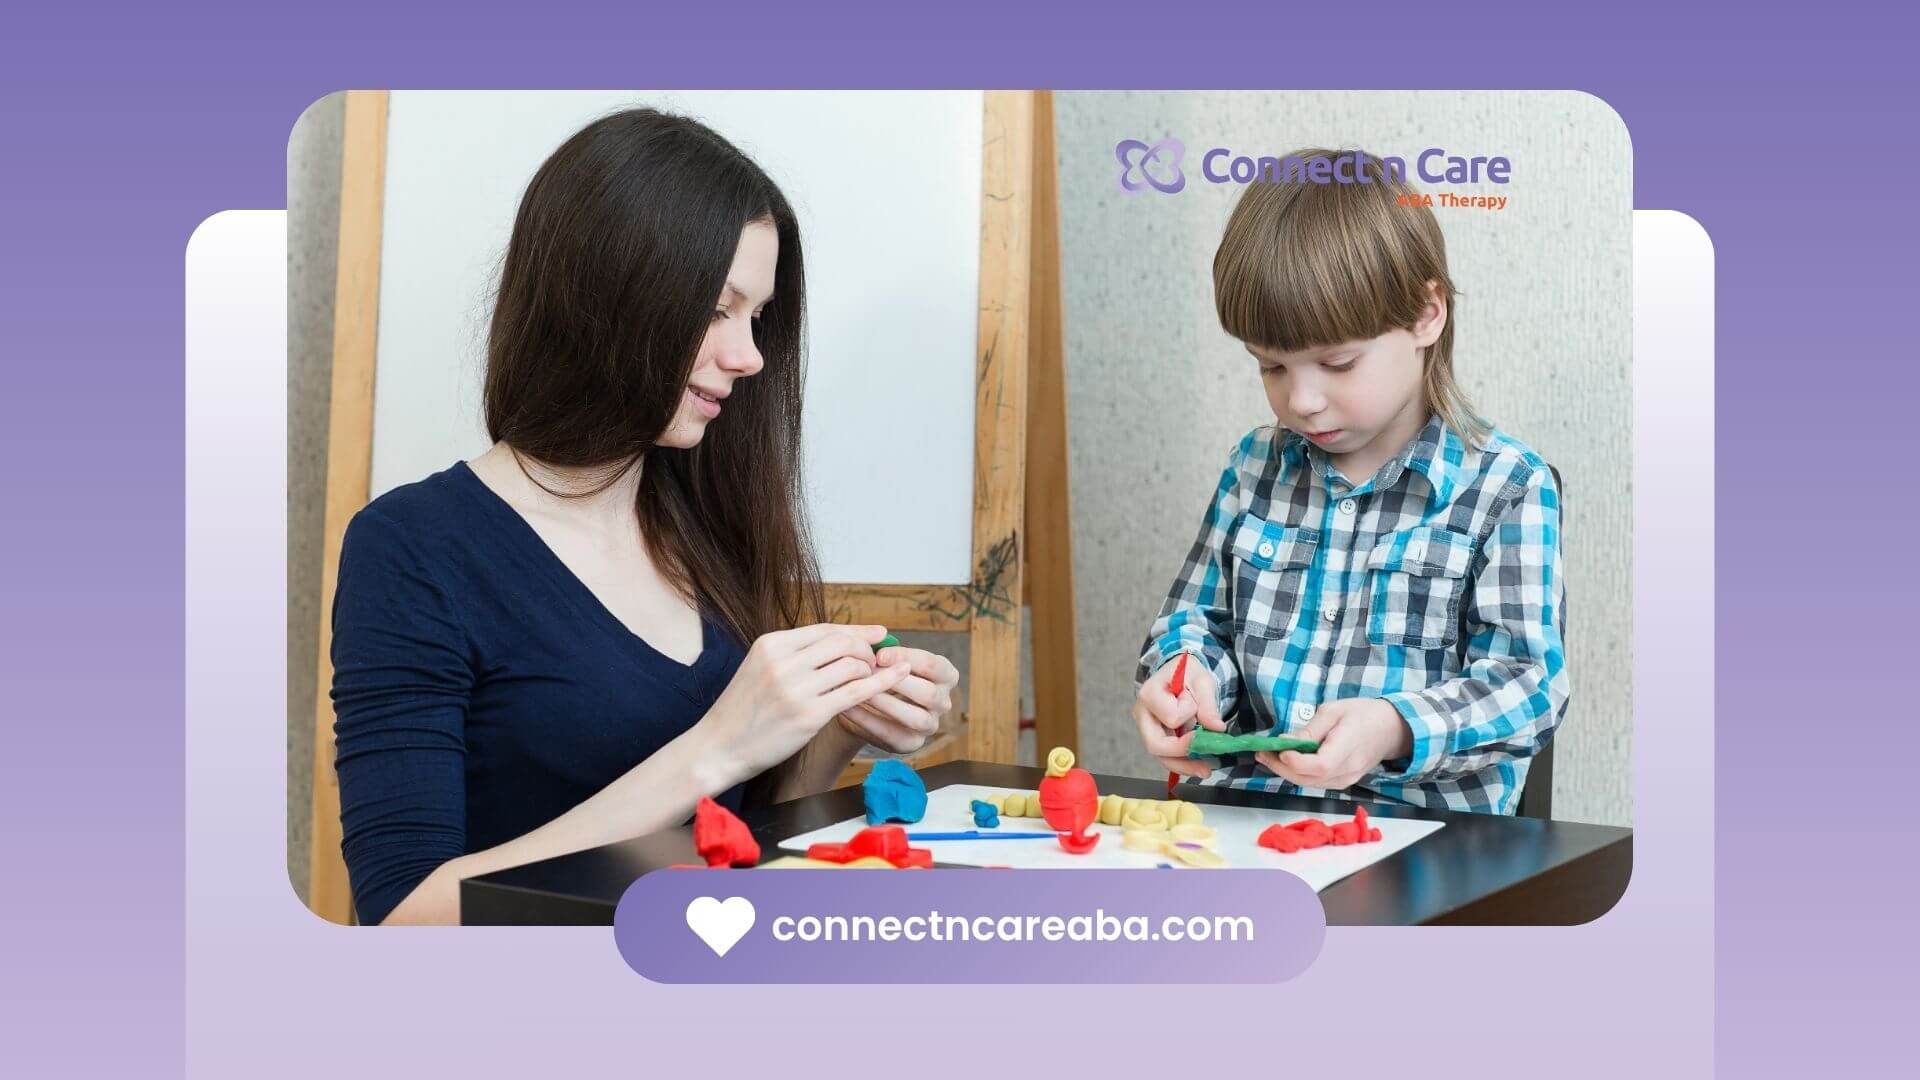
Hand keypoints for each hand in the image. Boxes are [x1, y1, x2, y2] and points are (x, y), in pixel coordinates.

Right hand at [701, 623, 911, 780]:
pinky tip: (895, 679)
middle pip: (842, 643)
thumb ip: (793, 654)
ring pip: (852, 665)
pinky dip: (879, 684)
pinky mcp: (809, 715)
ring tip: (871, 680)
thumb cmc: (743, 711)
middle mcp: (784, 661)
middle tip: (876, 661)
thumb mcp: (760, 668)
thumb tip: (839, 642)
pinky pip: (855, 693)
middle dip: (866, 650)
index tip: (878, 633)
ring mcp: (796, 688)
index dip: (856, 630)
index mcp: (771, 644)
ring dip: (869, 670)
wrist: (718, 747)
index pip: (824, 629)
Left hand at [835, 640, 958, 753]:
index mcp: (945, 675)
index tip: (878, 654)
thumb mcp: (885, 659)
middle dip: (897, 683)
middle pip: (929, 693)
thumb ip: (883, 651)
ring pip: (917, 718)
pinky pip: (894, 735)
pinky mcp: (912, 743)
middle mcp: (944, 701)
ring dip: (886, 704)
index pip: (932, 665)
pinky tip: (849, 709)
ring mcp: (931, 725)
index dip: (906, 658)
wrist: (866, 704)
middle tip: (868, 674)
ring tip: (860, 691)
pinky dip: (870, 721)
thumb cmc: (881, 674)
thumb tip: (874, 642)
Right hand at [1132, 654, 1224, 778]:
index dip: (1188, 714)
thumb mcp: (1202, 681)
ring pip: (1160, 756)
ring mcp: (1146, 727)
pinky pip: (1166, 756)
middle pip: (1155, 744)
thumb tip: (1217, 728)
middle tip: (1206, 763)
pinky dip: (1183, 763)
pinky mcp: (1155, 736)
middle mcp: (1142, 713)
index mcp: (1150, 693)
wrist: (1179, 672)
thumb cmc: (1187, 673)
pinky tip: (1199, 767)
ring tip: (1205, 770)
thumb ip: (1208, 704)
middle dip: (1182, 755)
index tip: (1195, 703)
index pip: (1171, 717)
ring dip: (1184, 766)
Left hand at [1253, 698, 1412, 790]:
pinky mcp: (1342, 782)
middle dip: (1281, 767)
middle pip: (1309, 778)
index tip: (1279, 749)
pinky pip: (1316, 782)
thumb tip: (1285, 742)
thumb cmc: (1362, 715)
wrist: (1390, 729)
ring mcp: (1346, 779)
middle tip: (1262, 753)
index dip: (1296, 762)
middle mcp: (1348, 770)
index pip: (1319, 765)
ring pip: (1309, 783)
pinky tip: (1286, 762)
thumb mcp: (1334, 711)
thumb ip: (1310, 730)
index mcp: (1348, 747)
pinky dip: (1298, 774)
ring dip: (1286, 772)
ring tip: (1268, 756)